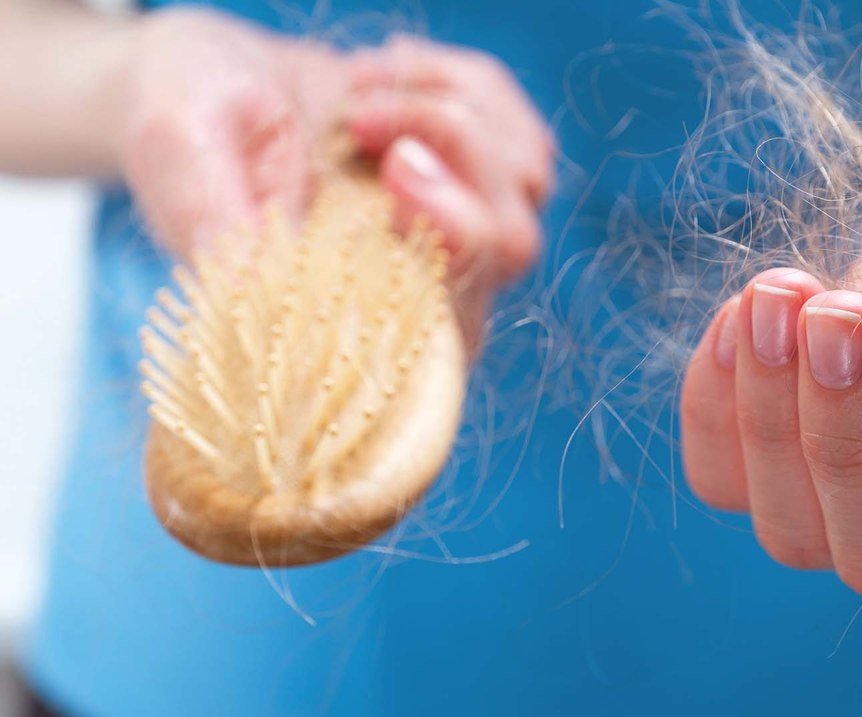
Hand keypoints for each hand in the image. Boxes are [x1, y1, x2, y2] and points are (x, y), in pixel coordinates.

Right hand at [115, 15, 552, 343]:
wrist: (215, 81)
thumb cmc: (188, 122)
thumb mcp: (174, 149)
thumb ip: (206, 215)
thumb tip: (252, 283)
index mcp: (350, 317)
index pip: (444, 329)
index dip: (447, 257)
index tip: (395, 174)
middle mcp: (424, 287)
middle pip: (508, 247)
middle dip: (453, 161)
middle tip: (363, 117)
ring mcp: (465, 229)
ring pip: (523, 183)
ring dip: (444, 113)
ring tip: (355, 95)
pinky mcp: (486, 173)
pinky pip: (521, 131)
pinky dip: (461, 85)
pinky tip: (387, 78)